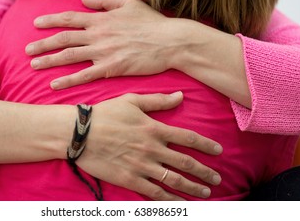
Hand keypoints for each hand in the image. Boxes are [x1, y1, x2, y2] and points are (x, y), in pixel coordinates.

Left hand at [27, 0, 181, 89]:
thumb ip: (105, 1)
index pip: (70, 18)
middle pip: (63, 38)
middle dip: (43, 43)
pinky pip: (84, 75)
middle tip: (27, 49)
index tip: (36, 23)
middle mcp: (98, 34)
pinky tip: (54, 84)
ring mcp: (103, 52)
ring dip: (49, 60)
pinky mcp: (111, 68)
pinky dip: (68, 80)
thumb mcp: (129, 3)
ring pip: (69, 55)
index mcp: (101, 19)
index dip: (51, 20)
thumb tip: (85, 0)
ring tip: (33, 64)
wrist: (170, 41)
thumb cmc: (152, 22)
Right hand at [77, 92, 222, 200]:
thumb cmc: (105, 114)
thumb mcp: (132, 101)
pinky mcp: (130, 179)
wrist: (80, 133)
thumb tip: (180, 96)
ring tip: (205, 193)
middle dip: (205, 172)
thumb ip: (158, 101)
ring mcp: (142, 166)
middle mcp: (152, 149)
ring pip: (174, 180)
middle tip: (217, 179)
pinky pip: (154, 193)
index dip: (207, 146)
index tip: (219, 151)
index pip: (189, 138)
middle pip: (186, 162)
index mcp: (154, 129)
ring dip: (193, 188)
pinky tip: (180, 204)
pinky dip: (170, 200)